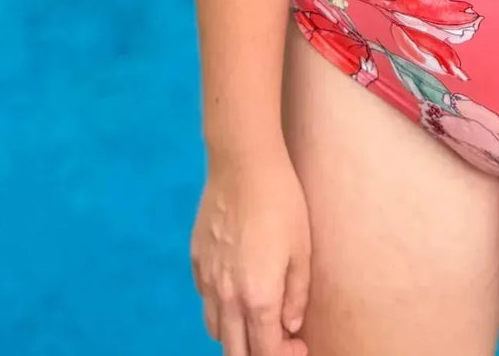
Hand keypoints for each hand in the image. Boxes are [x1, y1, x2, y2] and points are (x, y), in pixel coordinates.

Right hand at [190, 145, 311, 355]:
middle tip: (281, 340)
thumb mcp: (302, 249)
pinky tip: (239, 290)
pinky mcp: (196, 261)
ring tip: (261, 317)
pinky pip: (206, 301)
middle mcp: (226, 296)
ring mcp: (207, 280)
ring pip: (217, 331)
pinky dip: (221, 309)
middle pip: (236, 353)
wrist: (242, 162)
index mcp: (257, 297)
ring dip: (238, 335)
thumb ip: (296, 295)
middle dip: (259, 354)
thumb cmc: (281, 201)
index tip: (300, 346)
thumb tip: (291, 326)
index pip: (266, 353)